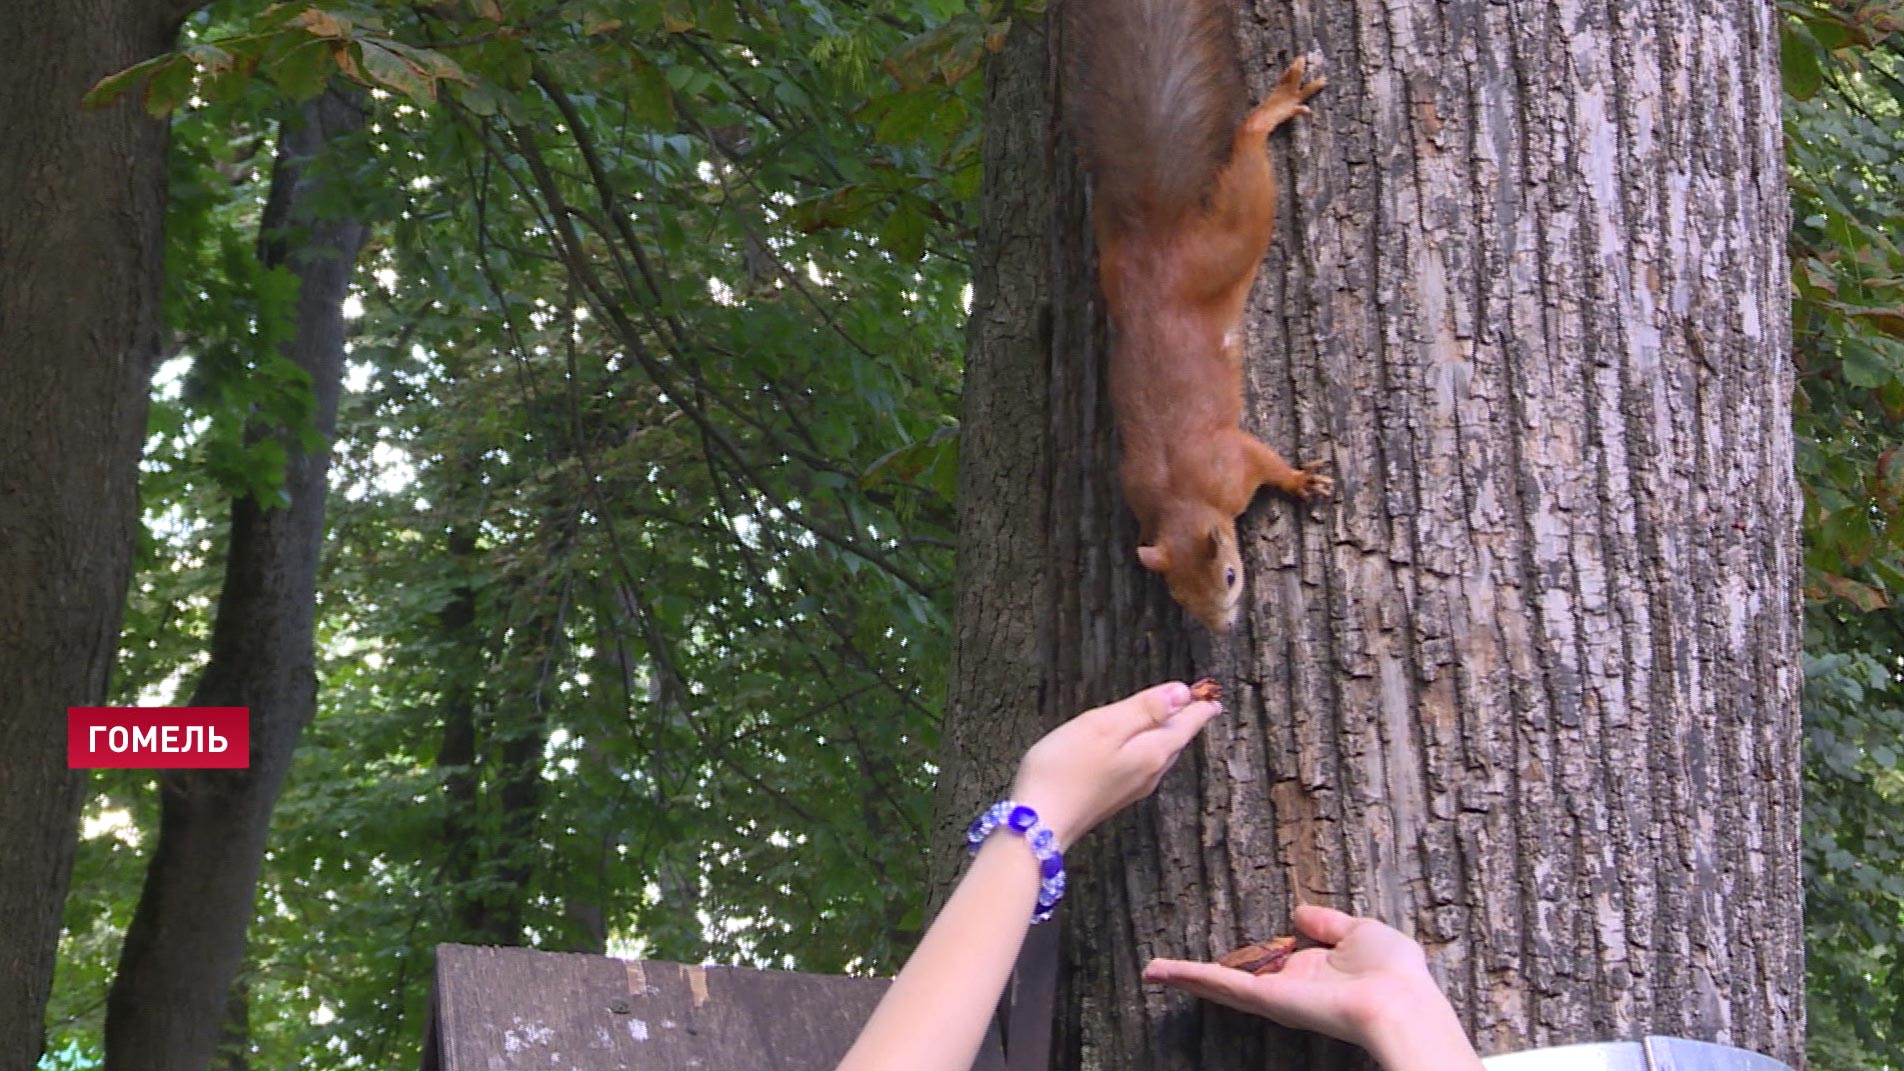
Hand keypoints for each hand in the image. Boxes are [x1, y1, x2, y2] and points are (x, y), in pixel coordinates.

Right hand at [1010, 681, 1221, 844]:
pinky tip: (1137, 746)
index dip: (1199, 706)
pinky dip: (1148, 749)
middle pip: (1175, 741)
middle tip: (1198, 703)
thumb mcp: (1104, 726)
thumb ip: (1145, 709)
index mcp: (1152, 752)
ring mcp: (1132, 789)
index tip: (1212, 695)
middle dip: (1186, 720)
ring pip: (1160, 755)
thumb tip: (1182, 693)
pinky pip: (1143, 767)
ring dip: (1168, 735)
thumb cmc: (1065, 769)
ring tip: (1172, 720)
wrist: (1040, 824)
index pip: (1186, 724)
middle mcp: (1149, 773)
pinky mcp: (1114, 797)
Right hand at [1142, 906, 1481, 1068]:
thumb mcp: (1361, 932)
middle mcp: (1289, 987)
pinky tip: (1163, 972)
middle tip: (1171, 970)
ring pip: (1222, 986)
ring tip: (1154, 973)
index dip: (1251, 958)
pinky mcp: (1265, 999)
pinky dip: (1191, 977)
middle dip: (1204, 977)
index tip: (1236, 952)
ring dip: (1186, 978)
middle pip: (1237, 980)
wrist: (1399, 1002)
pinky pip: (1224, 985)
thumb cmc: (1393, 971)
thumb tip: (1300, 913)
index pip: (1272, 964)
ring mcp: (1274, 996)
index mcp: (1314, 971)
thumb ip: (1329, 923)